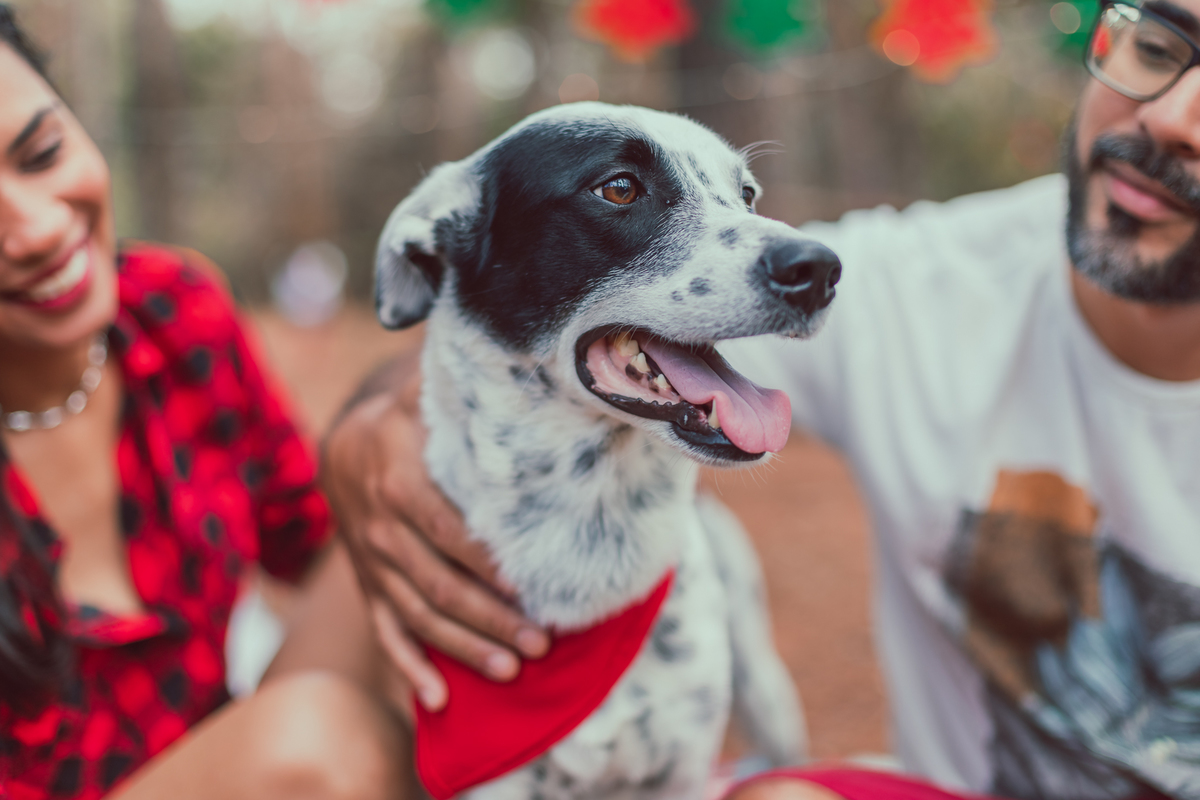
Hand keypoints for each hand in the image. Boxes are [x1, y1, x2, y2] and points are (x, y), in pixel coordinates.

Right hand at [321, 371, 549, 710]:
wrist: (342, 446)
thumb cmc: (405, 416)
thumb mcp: (420, 390)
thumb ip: (457, 382)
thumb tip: (516, 349)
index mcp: (397, 478)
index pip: (445, 528)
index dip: (483, 561)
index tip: (525, 584)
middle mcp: (381, 527)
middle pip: (437, 582)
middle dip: (488, 616)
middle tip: (541, 641)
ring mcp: (373, 563)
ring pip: (417, 614)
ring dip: (463, 646)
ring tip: (513, 669)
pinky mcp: (370, 586)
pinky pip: (386, 632)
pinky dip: (409, 667)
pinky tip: (436, 700)